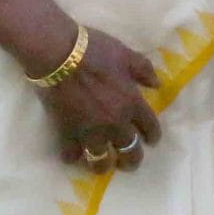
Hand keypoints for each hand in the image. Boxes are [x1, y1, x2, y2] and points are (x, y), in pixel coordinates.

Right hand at [36, 23, 160, 172]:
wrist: (58, 53)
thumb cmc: (93, 49)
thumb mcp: (125, 54)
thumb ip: (143, 70)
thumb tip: (156, 84)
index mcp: (132, 104)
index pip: (150, 128)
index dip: (152, 136)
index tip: (150, 139)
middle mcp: (115, 124)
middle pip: (130, 152)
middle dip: (132, 160)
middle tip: (128, 160)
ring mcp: (91, 131)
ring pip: (102, 161)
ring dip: (104, 164)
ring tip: (102, 163)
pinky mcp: (67, 133)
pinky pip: (72, 154)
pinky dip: (72, 156)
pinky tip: (72, 155)